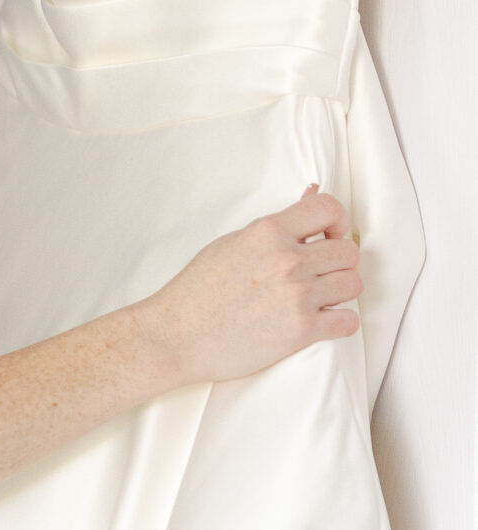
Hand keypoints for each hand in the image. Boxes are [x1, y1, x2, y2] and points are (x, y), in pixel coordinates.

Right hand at [133, 186, 361, 388]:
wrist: (176, 335)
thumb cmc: (197, 291)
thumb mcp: (232, 243)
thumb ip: (275, 226)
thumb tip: (310, 195)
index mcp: (268, 232)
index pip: (329, 208)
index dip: (337, 222)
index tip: (329, 235)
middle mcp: (287, 260)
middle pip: (348, 251)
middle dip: (338, 262)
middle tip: (321, 272)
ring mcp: (296, 296)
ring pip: (352, 284)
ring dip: (340, 291)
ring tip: (320, 297)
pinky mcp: (300, 331)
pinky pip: (348, 322)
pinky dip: (340, 322)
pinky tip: (323, 321)